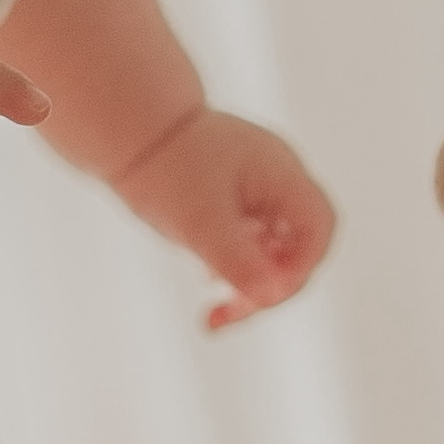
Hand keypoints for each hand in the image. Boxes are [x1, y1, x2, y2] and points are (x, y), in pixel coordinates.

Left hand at [116, 103, 337, 329]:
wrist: (124, 127)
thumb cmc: (162, 166)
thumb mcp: (199, 221)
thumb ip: (238, 259)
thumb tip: (272, 296)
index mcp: (281, 173)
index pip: (319, 230)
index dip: (300, 270)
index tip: (261, 298)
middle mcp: (277, 175)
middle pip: (299, 244)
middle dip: (269, 287)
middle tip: (226, 316)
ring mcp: (256, 182)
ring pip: (273, 245)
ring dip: (251, 280)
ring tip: (215, 310)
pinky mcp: (233, 192)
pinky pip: (251, 236)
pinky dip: (235, 263)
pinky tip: (207, 282)